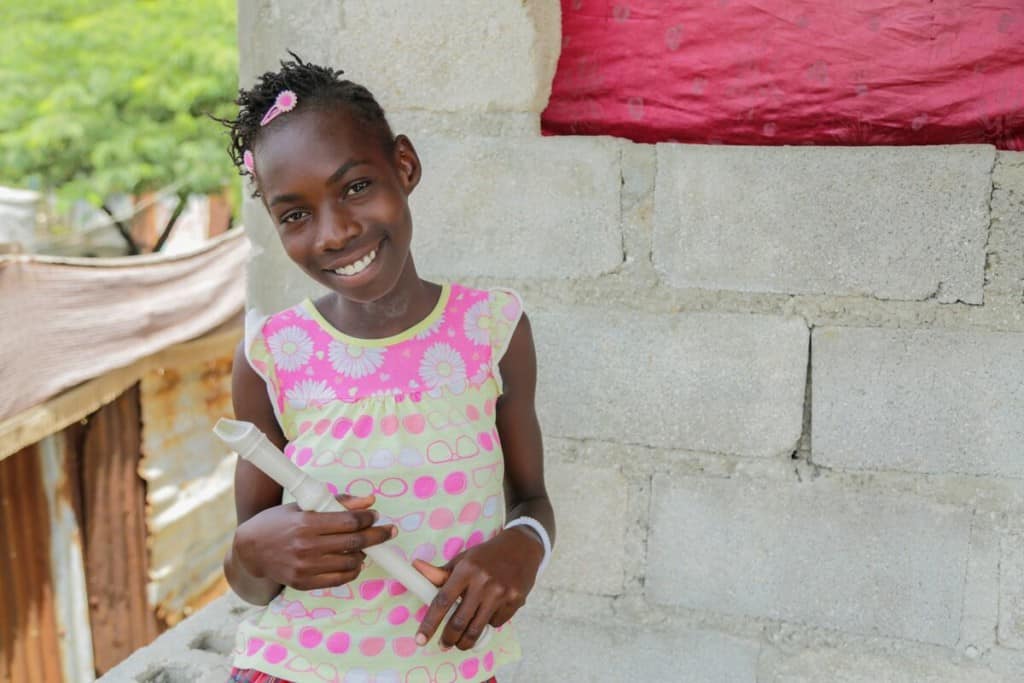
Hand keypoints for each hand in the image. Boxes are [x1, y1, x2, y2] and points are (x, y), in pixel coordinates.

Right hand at [233, 494, 395, 590]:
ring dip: (365, 553)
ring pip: (350, 562)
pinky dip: (352, 570)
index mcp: (306, 523)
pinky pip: (339, 579)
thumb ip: (338, 502)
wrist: (250, 550)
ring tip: (365, 545)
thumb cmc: (279, 523)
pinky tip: (355, 560)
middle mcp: (306, 547)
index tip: (375, 516)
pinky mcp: (303, 583)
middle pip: (355, 542)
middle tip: (388, 531)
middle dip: (377, 536)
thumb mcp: (304, 506)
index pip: (349, 522)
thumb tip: (369, 500)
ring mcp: (305, 568)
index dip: (368, 519)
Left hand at [413, 527, 543, 649]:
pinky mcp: (516, 600)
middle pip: (459, 621)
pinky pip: (496, 623)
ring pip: (477, 629)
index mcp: (466, 569)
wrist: (521, 547)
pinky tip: (489, 613)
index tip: (420, 639)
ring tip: (461, 642)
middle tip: (444, 644)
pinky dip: (488, 623)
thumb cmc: (486, 556)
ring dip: (466, 641)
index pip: (442, 601)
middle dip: (448, 639)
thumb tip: (415, 567)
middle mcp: (483, 581)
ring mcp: (501, 592)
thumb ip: (440, 572)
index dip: (430, 623)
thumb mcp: (463, 560)